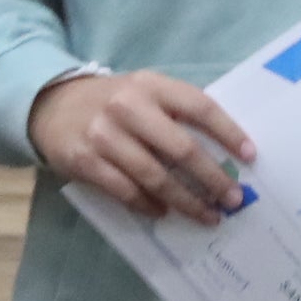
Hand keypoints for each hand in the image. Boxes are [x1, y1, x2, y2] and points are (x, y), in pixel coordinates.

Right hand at [32, 70, 255, 224]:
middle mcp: (128, 107)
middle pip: (181, 149)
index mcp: (150, 85)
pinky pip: (126, 191)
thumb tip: (224, 151)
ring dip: (186, 201)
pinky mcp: (85, 161)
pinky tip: (164, 212)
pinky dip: (149, 205)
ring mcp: (104, 135)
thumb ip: (176, 112)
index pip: (199, 106)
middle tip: (233, 200)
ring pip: (155, 176)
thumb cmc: (111, 102)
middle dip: (212, 178)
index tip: (250, 156)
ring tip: (207, 215)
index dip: (228, 132)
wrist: (51, 105)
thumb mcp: (144, 91)